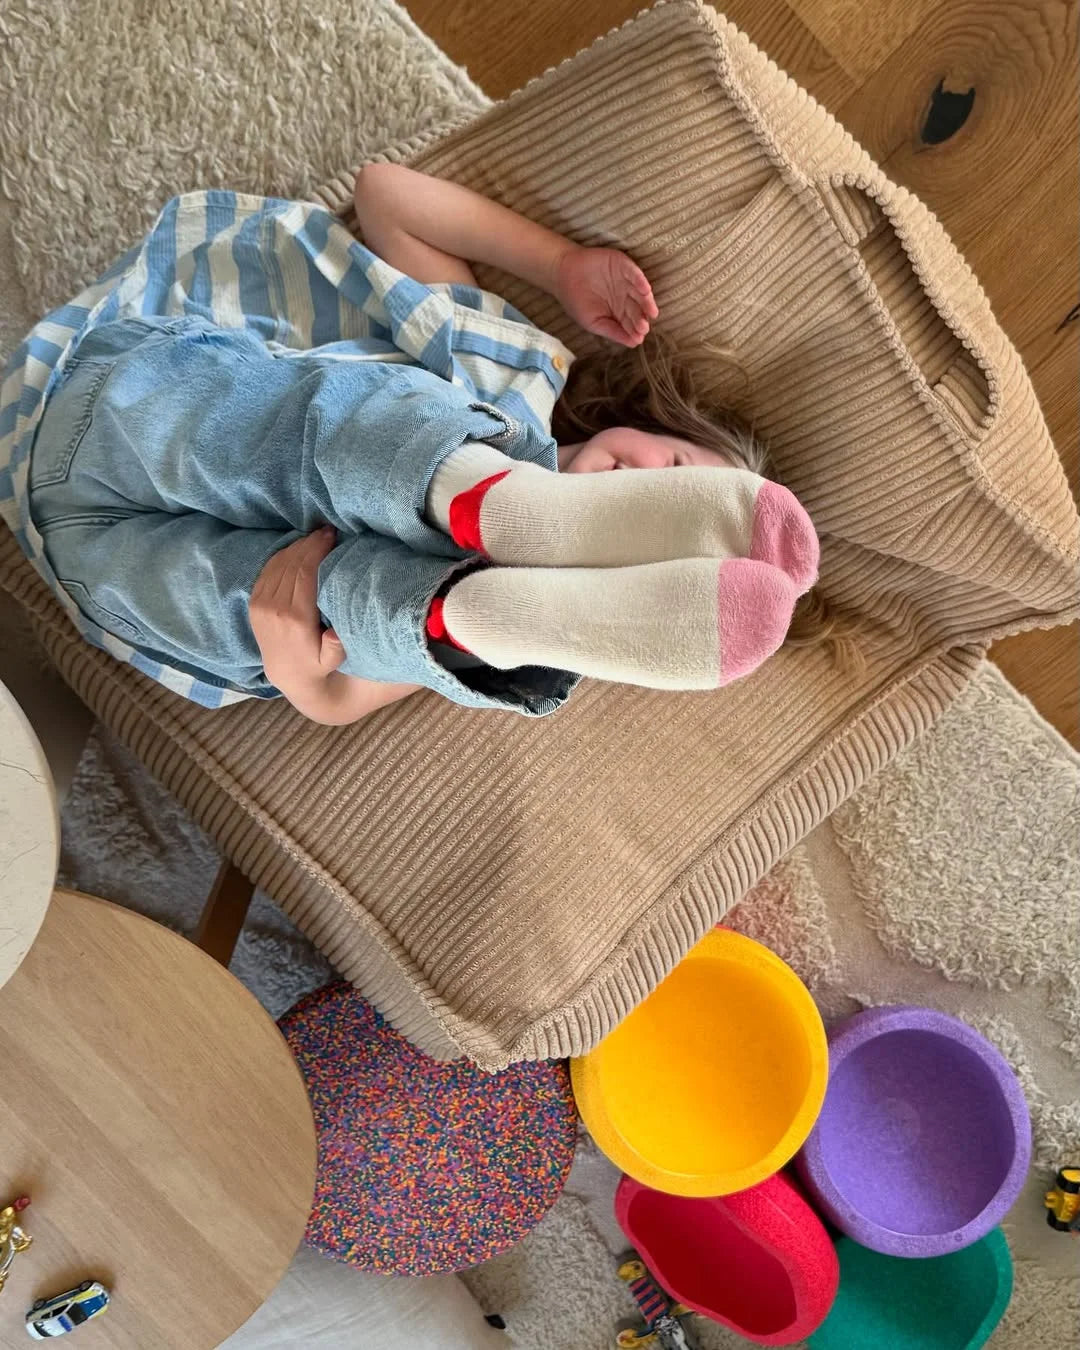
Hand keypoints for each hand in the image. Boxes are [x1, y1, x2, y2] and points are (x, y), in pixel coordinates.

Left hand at [249, 528, 343, 697]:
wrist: (286, 674)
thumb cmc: (316, 664)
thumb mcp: (331, 661)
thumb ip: (335, 649)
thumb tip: (335, 635)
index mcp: (294, 619)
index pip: (304, 573)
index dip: (317, 550)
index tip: (332, 536)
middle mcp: (273, 609)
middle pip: (292, 564)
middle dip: (310, 544)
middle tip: (327, 531)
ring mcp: (260, 605)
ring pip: (278, 564)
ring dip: (297, 546)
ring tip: (315, 537)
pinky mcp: (253, 603)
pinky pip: (267, 570)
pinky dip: (282, 556)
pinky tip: (297, 549)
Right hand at [555, 245, 657, 345]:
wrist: (563, 274)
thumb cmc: (576, 300)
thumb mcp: (593, 322)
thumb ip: (612, 331)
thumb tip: (633, 343)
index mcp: (620, 313)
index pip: (631, 324)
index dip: (635, 331)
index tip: (638, 338)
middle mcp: (626, 298)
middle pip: (638, 309)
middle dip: (641, 319)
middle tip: (643, 327)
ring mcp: (626, 282)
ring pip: (640, 293)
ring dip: (647, 302)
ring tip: (651, 312)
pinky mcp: (623, 266)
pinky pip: (635, 274)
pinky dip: (640, 281)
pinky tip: (645, 290)